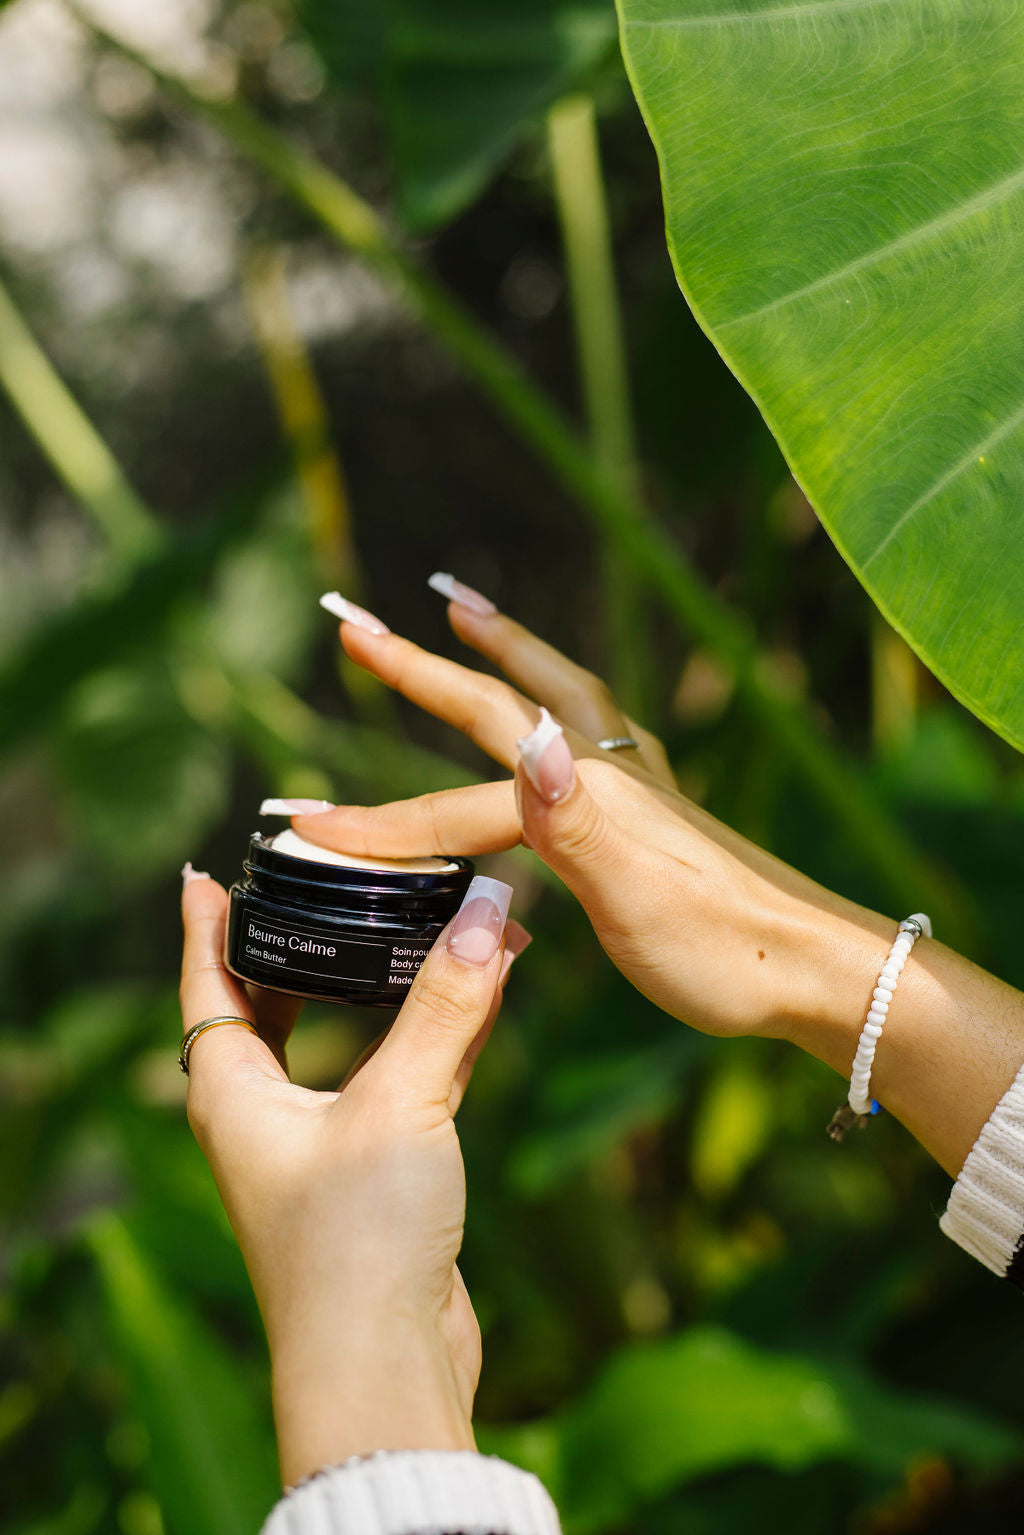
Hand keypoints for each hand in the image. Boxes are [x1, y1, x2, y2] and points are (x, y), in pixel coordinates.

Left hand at [179, 867, 522, 1485]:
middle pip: (273, 1004)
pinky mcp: (376, 1172)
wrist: (383, 1366)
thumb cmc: (355, 1242)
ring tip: (416, 922)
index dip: (205, 925)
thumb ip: (444, 1006)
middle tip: (325, 886)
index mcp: (232, 1092)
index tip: (206, 874)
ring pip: (349, 1038)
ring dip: (385, 984)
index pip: (207, 982)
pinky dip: (431, 1032)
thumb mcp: (398, 1104)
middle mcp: (265, 1114)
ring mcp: (320, 1145)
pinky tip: (471, 996)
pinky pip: (400, 1076)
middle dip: (301, 947)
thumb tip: (488, 913)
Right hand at [293, 588, 1023, 1177]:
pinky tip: (545, 706)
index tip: (301, 827)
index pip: (453, 808)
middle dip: (418, 665)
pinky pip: (582, 720)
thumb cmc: (720, 950)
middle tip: (356, 625)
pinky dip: (546, 690)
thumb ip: (574, 818)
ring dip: (497, 645)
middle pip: (493, 703)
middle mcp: (603, 768)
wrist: (810, 965)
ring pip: (548, 689)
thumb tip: (526, 733)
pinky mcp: (650, 802)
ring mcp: (631, 778)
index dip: (376, 824)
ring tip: (456, 606)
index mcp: (583, 794)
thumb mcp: (637, 897)